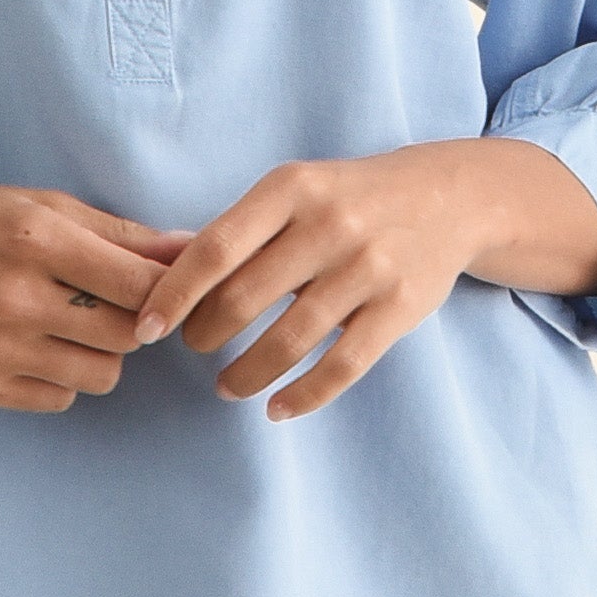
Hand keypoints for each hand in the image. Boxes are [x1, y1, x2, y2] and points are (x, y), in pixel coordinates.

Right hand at [0, 165, 190, 410]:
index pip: (138, 284)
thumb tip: (191, 250)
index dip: (166, 291)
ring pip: (101, 376)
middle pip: (126, 336)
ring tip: (74, 324)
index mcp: (34, 240)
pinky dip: (62, 377)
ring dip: (102, 353)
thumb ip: (119, 234)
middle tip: (114, 305)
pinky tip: (38, 345)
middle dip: (135, 323)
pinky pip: (59, 399)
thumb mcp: (41, 206)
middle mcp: (13, 298)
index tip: (165, 288)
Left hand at [134, 139, 596, 422]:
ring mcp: (369, 267)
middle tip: (193, 347)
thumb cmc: (349, 197)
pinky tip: (276, 408)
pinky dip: (302, 397)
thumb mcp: (296, 189)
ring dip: (245, 373)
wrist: (449, 196)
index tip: (146, 329)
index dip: (173, 295)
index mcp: (292, 188)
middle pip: (245, 298)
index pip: (215, 248)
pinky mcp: (400, 308)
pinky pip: (341, 367)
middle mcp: (330, 224)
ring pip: (290, 340)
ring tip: (226, 385)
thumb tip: (159, 274)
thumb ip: (238, 229)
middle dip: (205, 334)